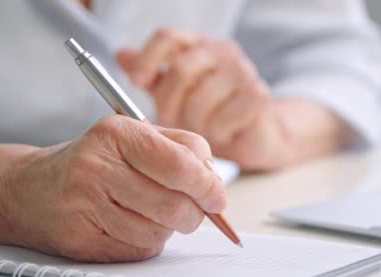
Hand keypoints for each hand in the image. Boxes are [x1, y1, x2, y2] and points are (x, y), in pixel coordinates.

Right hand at [0, 115, 225, 261]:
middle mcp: (98, 168)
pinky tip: (133, 225)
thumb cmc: (97, 161)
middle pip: (175, 205)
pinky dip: (149, 241)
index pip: (181, 165)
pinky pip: (141, 250)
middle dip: (195, 213)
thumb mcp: (137, 137)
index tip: (218, 198)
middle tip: (194, 209)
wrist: (31, 189)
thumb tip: (216, 184)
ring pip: (160, 231)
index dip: (208, 186)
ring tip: (152, 211)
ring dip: (169, 227)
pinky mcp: (82, 240)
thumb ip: (183, 150)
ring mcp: (86, 206)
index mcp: (118, 134)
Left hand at [116, 28, 350, 169]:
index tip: (137, 82)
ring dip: (195, 125)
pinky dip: (218, 132)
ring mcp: (244, 71)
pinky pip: (222, 118)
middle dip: (169, 104)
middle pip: (181, 69)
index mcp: (199, 46)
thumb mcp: (177, 95)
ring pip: (201, 99)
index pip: (169, 37)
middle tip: (171, 125)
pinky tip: (224, 133)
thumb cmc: (213, 114)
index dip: (148, 58)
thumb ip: (153, 76)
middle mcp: (223, 51)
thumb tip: (122, 55)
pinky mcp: (258, 95)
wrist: (256, 135)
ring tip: (202, 131)